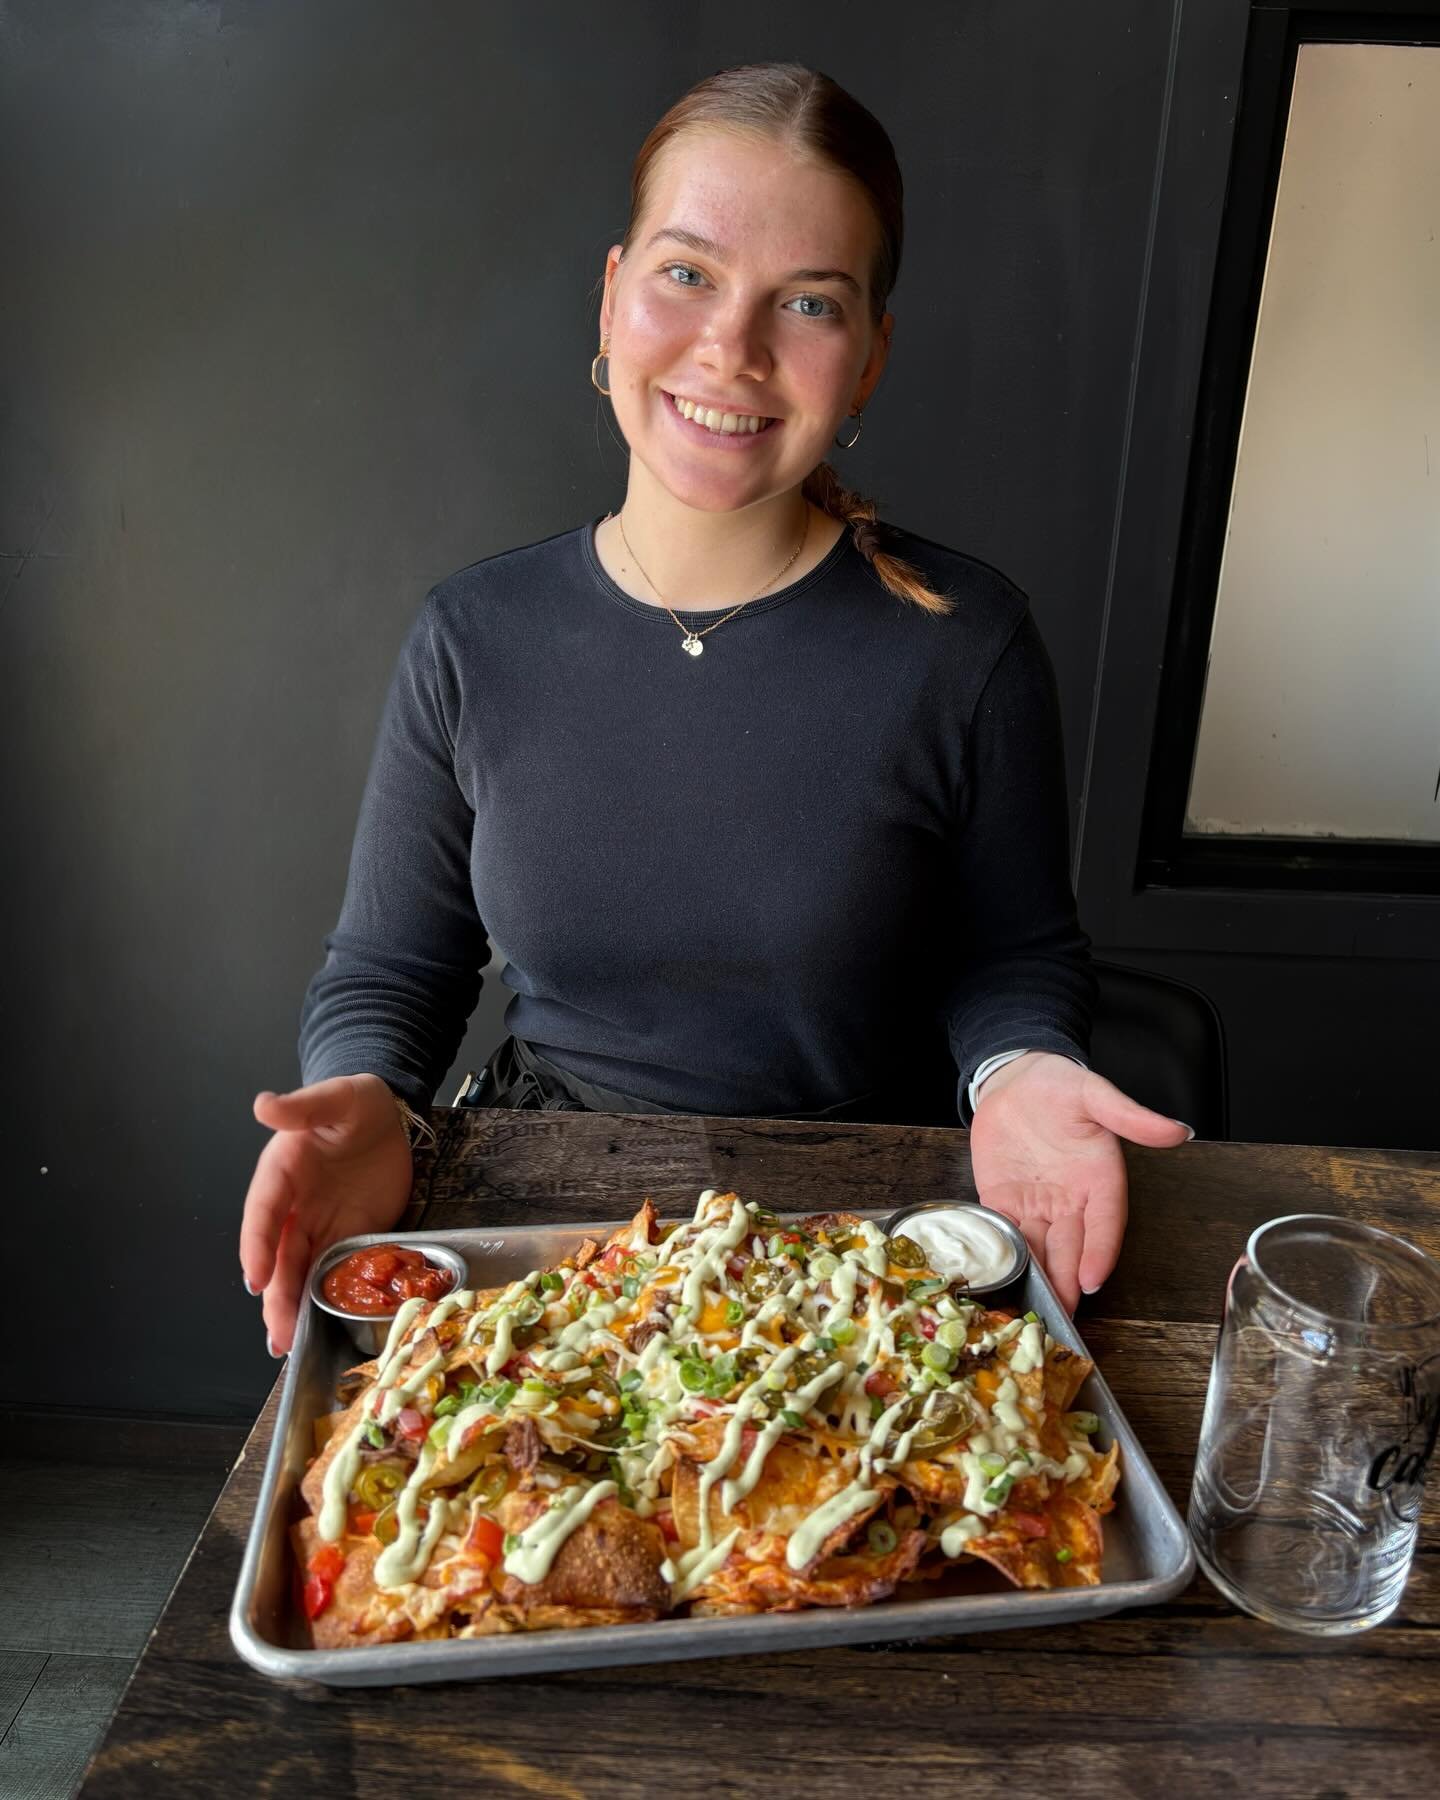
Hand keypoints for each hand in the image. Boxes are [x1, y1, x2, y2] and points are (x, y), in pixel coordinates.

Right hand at [239, 1074, 413, 1355]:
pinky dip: (325, 1297)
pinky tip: (322, 1326)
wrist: (389, 1114)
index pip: (263, 1213)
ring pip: (299, 1272)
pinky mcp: (349, 1235)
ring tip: (287, 1343)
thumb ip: (303, 1106)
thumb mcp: (336, 1098)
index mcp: (281, 1172)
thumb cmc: (356, 1102)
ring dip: (292, 1306)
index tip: (254, 1278)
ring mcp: (320, 1224)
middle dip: (274, 1295)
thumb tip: (264, 1104)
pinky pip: (333, 1270)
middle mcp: (294, 1206)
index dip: (256, 1246)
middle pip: (278, 1256)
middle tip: (276, 1334)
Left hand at [968, 1052, 1192, 1310]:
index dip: (1100, 1252)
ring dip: (1040, 1278)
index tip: (1094, 1279)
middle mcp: (1070, 1200)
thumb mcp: (1096, 1095)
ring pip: (1040, 1248)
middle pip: (1072, 1247)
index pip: (1104, 1223)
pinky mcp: (1003, 1200)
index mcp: (1099, 1180)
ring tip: (1037, 1310)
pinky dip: (1004, 1254)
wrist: (1016, 1079)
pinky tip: (1001, 1278)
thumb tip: (1178, 1130)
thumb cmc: (1061, 1086)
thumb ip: (1131, 1116)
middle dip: (1069, 1281)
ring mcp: (1036, 1204)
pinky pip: (1004, 1231)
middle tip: (1064, 1316)